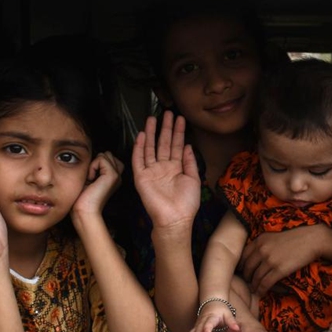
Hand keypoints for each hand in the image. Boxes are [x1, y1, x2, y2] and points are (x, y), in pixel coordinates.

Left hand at [72, 151, 123, 217]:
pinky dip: (92, 167)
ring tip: (91, 179)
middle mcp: (117, 176)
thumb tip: (97, 154)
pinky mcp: (113, 176)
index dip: (97, 162)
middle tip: (91, 178)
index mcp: (113, 177)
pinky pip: (101, 159)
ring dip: (93, 164)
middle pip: (107, 154)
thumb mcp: (89, 177)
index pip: (108, 157)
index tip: (91, 177)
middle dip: (96, 162)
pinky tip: (91, 179)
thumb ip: (96, 165)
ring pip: (105, 155)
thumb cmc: (82, 197)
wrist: (84, 211)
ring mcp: (117, 176)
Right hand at [132, 111, 200, 229]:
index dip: (178, 132)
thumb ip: (190, 161)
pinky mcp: (141, 177)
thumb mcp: (193, 179)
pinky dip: (139, 147)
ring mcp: (151, 171)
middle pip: (163, 143)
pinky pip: (138, 159)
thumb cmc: (187, 203)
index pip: (176, 145)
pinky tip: (141, 135)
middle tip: (167, 112)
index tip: (180, 118)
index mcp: (176, 168)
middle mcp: (163, 167)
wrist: (175, 219)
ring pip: (150, 147)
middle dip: (165, 128)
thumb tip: (188, 145)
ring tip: (153, 118)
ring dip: (151, 133)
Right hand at [186, 300, 240, 331]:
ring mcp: (197, 325)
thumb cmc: (220, 310)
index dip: (206, 329)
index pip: (208, 323)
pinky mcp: (195, 329)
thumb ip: (232, 322)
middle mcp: (202, 322)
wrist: (211, 303)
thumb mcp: (227, 314)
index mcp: (211, 317)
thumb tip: (237, 329)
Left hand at [240, 226, 318, 296]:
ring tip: (254, 290)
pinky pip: (265, 283)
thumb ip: (262, 245)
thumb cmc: (294, 238)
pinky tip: (261, 293)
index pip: (243, 256)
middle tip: (248, 283)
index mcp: (259, 240)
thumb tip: (254, 258)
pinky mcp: (279, 270)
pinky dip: (261, 290)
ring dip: (254, 286)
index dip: (241, 266)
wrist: (311, 240)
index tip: (241, 272)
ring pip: (255, 277)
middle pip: (247, 268)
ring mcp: (270, 260)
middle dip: (246, 277)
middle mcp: (262, 249)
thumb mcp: (274, 237)